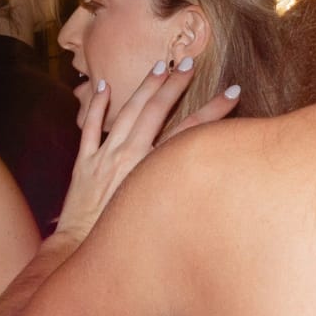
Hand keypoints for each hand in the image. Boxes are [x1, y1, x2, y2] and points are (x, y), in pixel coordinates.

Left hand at [55, 58, 239, 239]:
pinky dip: (96, 107)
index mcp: (152, 171)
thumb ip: (181, 191)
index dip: (213, 111)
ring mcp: (104, 158)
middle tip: (188, 63)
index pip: (189, 132)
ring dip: (144, 88)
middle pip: (155, 112)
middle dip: (174, 85)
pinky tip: (104, 87)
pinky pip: (89, 129)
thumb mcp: (161, 214)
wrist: (82, 253)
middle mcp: (128, 158)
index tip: (234, 93)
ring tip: (159, 67)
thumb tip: (208, 177)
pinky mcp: (84, 165)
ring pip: (126, 114)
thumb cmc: (126, 243)